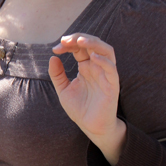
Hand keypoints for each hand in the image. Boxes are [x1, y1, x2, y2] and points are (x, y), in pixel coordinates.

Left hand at [49, 33, 125, 165]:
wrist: (91, 127)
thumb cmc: (80, 109)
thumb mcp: (63, 90)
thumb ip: (57, 75)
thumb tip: (53, 57)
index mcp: (86, 66)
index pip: (79, 47)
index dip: (68, 44)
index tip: (55, 49)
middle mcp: (97, 67)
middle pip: (93, 44)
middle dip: (79, 38)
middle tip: (65, 40)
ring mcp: (106, 74)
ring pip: (106, 51)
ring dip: (94, 43)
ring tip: (80, 40)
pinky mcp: (112, 85)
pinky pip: (111, 69)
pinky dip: (104, 60)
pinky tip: (92, 57)